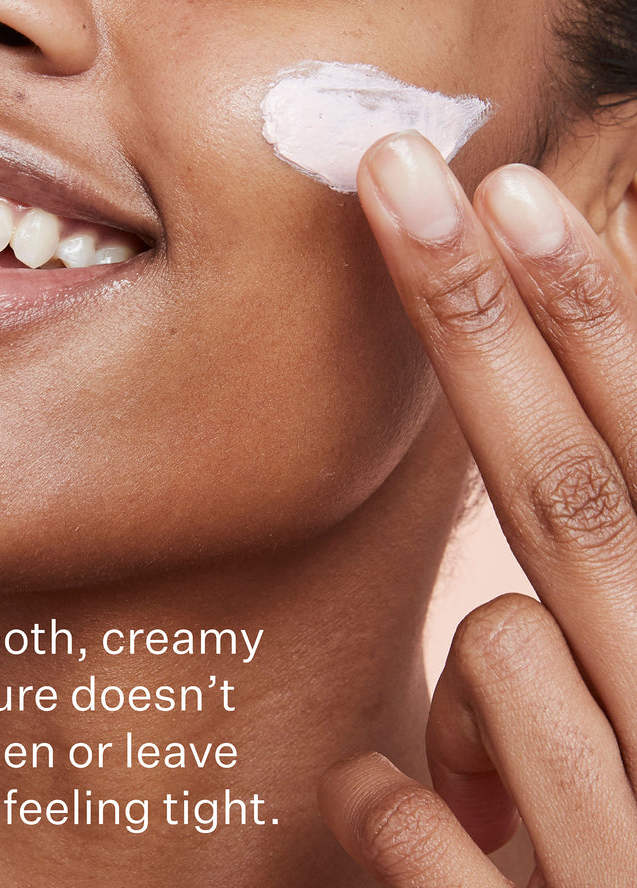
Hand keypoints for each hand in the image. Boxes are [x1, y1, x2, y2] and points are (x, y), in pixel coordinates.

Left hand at [319, 132, 636, 884]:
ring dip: (466, 696)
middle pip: (573, 490)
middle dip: (481, 321)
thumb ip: (619, 586)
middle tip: (399, 177)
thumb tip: (532, 514)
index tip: (506, 193)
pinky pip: (405, 822)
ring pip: (494, 657)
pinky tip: (400, 830)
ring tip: (505, 778)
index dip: (588, 312)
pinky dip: (387, 806)